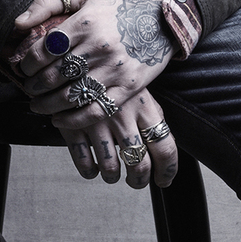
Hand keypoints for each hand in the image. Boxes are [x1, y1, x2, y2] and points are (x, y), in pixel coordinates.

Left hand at [6, 0, 177, 187]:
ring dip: (47, 105)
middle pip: (54, 76)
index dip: (27, 63)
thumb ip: (48, 2)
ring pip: (71, 96)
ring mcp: (115, 70)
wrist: (162, 18)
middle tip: (28, 88)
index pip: (43, 50)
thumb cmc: (117, 6)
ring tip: (38, 105)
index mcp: (85, 23)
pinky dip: (73, 120)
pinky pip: (96, 110)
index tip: (23, 68)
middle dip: (34, 86)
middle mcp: (99, 47)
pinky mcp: (129, 88)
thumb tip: (19, 23)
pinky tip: (59, 119)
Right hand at [51, 86, 177, 189]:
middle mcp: (123, 116)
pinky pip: (85, 163)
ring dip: (112, 176)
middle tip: (136, 181)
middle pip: (139, 164)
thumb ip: (152, 115)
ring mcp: (97, 122)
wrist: (73, 60)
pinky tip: (92, 167)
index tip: (163, 180)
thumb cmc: (110, 77)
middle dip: (139, 181)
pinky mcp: (73, 127)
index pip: (165, 148)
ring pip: (111, 169)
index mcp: (144, 107)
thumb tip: (165, 147)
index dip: (167, 171)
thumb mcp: (137, 89)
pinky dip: (90, 171)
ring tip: (112, 173)